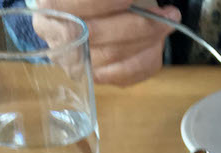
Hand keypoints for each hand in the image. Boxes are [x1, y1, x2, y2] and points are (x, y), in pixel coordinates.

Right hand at [33, 0, 179, 85]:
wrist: (87, 15)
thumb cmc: (96, 3)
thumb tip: (139, 1)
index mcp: (52, 9)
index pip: (82, 6)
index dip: (110, 2)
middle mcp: (58, 39)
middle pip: (98, 35)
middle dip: (140, 24)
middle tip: (168, 14)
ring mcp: (76, 63)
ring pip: (114, 58)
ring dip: (148, 42)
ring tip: (166, 24)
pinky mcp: (95, 78)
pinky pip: (124, 76)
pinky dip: (146, 60)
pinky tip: (156, 45)